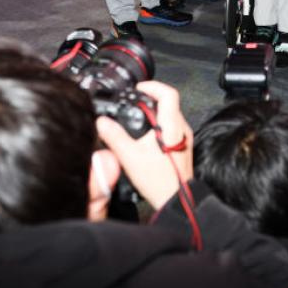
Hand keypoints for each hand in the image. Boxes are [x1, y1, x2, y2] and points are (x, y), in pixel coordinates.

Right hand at [96, 81, 192, 209]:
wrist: (175, 200)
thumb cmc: (159, 182)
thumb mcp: (130, 157)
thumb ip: (114, 136)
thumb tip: (103, 122)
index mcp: (171, 126)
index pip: (168, 93)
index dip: (153, 86)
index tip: (139, 89)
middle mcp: (180, 130)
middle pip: (169, 102)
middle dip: (150, 99)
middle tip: (135, 102)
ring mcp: (184, 139)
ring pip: (170, 116)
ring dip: (155, 113)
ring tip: (139, 119)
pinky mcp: (183, 148)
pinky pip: (171, 128)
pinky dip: (159, 125)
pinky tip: (147, 137)